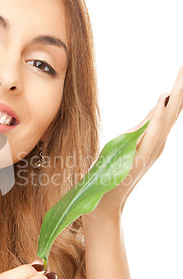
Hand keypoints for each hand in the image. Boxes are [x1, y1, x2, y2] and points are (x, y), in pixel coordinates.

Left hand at [84, 67, 182, 221]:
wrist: (103, 201)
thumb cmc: (114, 172)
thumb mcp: (129, 141)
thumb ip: (145, 124)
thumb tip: (161, 101)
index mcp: (154, 138)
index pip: (169, 109)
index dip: (178, 89)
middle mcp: (156, 144)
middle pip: (172, 111)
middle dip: (181, 88)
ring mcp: (148, 152)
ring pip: (165, 120)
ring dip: (175, 98)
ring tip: (181, 77)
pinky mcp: (137, 159)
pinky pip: (150, 135)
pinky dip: (156, 119)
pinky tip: (162, 102)